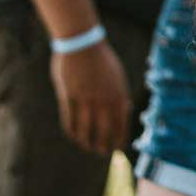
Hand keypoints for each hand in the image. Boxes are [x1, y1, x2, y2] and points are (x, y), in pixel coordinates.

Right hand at [50, 39, 131, 154]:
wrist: (82, 43)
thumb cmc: (101, 59)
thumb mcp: (117, 75)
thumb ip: (119, 93)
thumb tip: (126, 110)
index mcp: (118, 93)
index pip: (121, 123)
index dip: (120, 138)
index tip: (118, 148)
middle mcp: (103, 99)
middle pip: (104, 131)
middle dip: (103, 145)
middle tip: (102, 152)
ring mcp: (85, 98)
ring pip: (86, 129)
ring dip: (86, 141)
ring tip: (87, 146)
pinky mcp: (69, 97)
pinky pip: (69, 120)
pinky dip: (72, 131)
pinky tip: (73, 135)